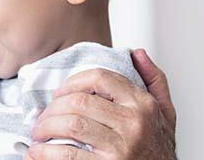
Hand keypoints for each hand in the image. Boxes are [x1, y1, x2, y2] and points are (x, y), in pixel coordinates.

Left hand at [26, 49, 176, 159]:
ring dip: (45, 127)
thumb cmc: (159, 151)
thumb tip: (137, 53)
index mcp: (144, 105)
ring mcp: (121, 146)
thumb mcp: (166, 115)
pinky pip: (69, 154)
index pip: (100, 78)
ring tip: (38, 133)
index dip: (72, 82)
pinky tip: (37, 153)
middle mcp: (134, 123)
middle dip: (53, 108)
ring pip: (71, 124)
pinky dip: (45, 153)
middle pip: (79, 101)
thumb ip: (155, 82)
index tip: (59, 93)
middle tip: (42, 117)